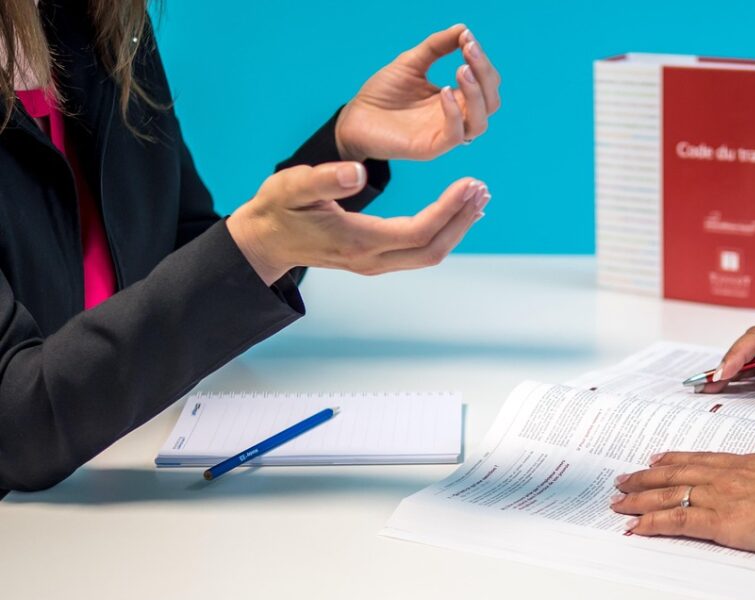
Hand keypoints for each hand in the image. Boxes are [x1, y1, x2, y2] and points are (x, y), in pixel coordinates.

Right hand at [227, 161, 489, 284]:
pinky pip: (418, 252)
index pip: (418, 231)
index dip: (448, 210)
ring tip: (478, 200)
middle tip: (483, 191)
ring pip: (428, 254)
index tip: (469, 184)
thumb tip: (358, 174)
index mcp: (358, 241)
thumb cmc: (277, 210)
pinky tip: (454, 213)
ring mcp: (374, 264)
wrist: (263, 241)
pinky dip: (442, 232)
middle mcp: (371, 259)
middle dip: (462, 221)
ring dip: (456, 228)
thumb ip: (323, 179)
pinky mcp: (374, 259)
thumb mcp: (291, 187)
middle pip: (432, 249)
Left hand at [335, 24, 500, 161]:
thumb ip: (437, 46)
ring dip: (476, 94)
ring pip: (480, 123)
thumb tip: (463, 29)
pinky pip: (455, 135)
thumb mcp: (412, 62)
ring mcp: (444, 134)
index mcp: (455, 99)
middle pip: (491, 102)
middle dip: (484, 74)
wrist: (354, 118)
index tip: (467, 39)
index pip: (485, 84)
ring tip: (462, 69)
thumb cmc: (382, 93)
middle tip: (469, 50)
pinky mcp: (431, 148)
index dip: (482, 62)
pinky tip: (443, 90)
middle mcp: (456, 118)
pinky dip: (454, 112)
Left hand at [611, 425, 754, 554]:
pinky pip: (677, 522)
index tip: (655, 459)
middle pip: (675, 475)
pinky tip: (635, 527)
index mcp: (744, 463)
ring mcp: (720, 498)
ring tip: (618, 504)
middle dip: (645, 479)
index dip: (674, 460)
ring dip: (639, 501)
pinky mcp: (720, 522)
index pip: (699, 459)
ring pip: (668, 496)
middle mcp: (725, 476)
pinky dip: (652, 524)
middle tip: (622, 480)